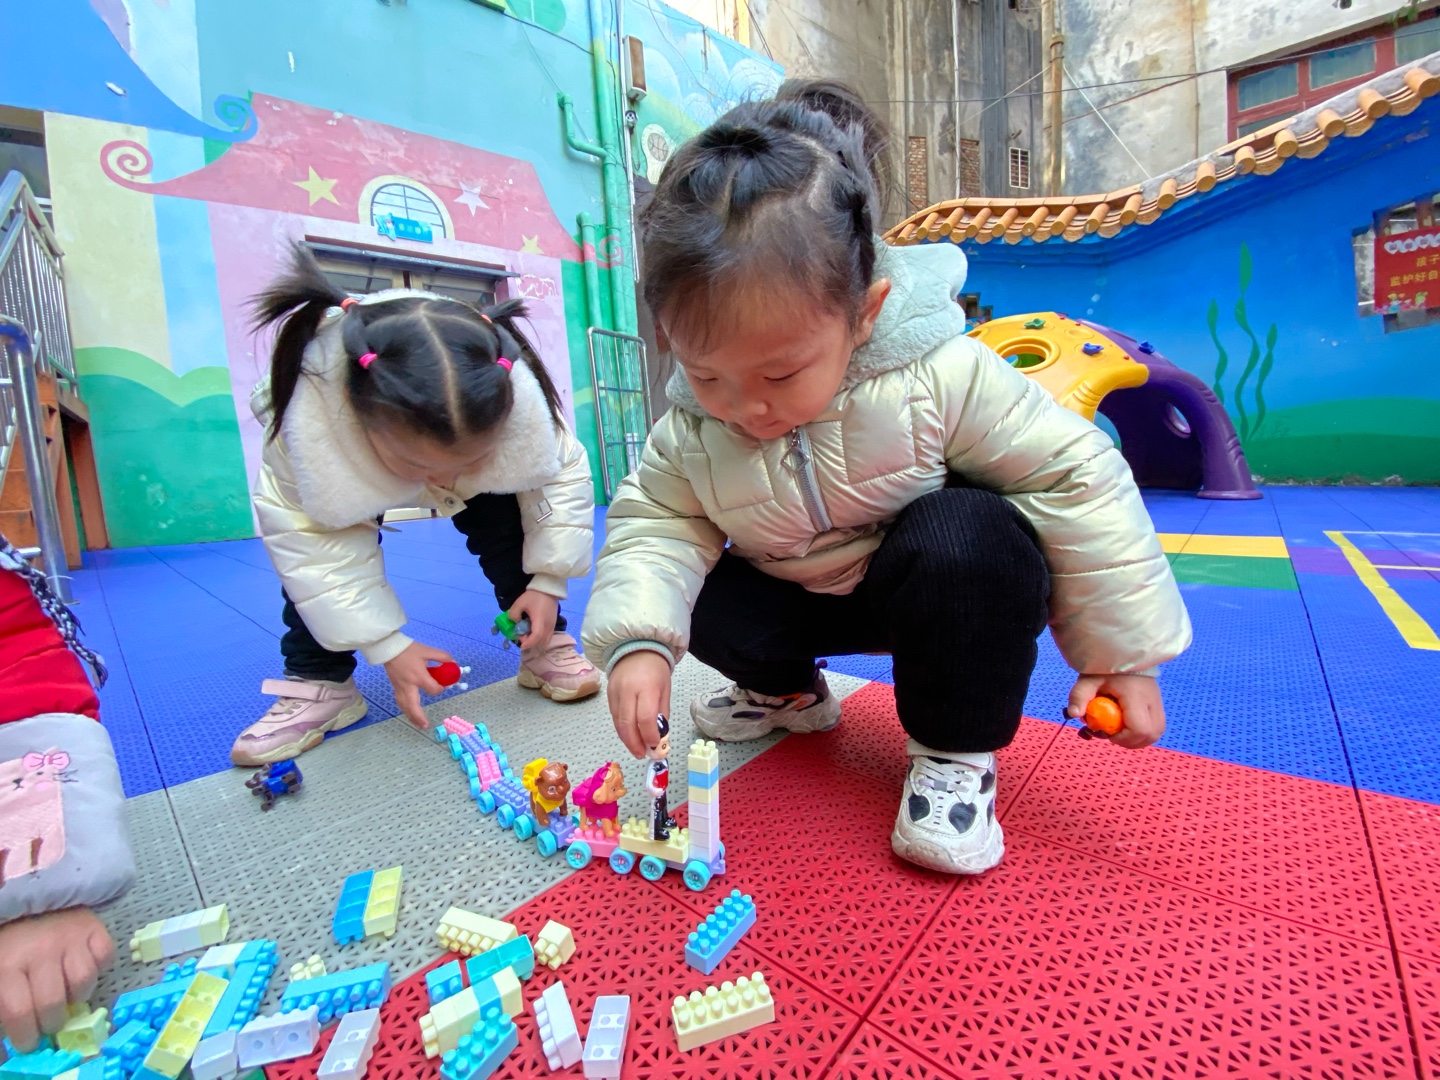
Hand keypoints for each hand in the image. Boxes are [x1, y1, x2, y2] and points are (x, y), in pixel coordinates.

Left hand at [0, 907, 114, 1052]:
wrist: (29, 893)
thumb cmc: (10, 940)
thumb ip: (3, 1003)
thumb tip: (11, 1041)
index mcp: (7, 965)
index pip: (19, 1012)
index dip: (25, 1036)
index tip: (29, 1043)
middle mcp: (40, 952)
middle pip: (53, 1003)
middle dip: (52, 1022)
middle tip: (50, 1022)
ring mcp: (70, 938)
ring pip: (84, 982)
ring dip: (77, 995)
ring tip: (68, 993)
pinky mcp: (94, 927)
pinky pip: (105, 957)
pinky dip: (99, 966)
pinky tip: (84, 966)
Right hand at [383, 641, 455, 729]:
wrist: (389, 648)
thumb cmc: (409, 650)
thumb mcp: (428, 651)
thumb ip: (443, 657)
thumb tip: (453, 664)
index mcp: (418, 676)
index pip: (433, 689)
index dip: (440, 689)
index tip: (442, 686)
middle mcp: (408, 685)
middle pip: (413, 705)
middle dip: (419, 717)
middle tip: (426, 725)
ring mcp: (400, 688)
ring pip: (405, 706)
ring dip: (411, 717)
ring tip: (419, 725)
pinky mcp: (395, 688)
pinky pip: (400, 702)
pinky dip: (405, 710)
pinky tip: (409, 714)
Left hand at [508, 590, 558, 649]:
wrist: (548, 589)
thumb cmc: (534, 596)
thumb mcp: (519, 603)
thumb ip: (513, 614)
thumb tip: (515, 623)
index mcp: (540, 620)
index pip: (536, 637)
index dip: (528, 643)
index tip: (521, 645)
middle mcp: (548, 625)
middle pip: (542, 642)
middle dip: (531, 643)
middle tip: (522, 636)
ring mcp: (552, 625)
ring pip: (546, 640)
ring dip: (536, 641)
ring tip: (528, 634)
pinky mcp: (554, 623)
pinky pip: (548, 636)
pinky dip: (541, 638)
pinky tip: (534, 631)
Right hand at [607, 651, 671, 757]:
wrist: (636, 649)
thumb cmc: (655, 671)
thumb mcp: (665, 691)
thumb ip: (661, 715)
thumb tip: (659, 739)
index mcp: (647, 687)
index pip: (645, 718)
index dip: (649, 736)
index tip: (655, 746)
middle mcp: (627, 690)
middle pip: (627, 724)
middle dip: (634, 744)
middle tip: (642, 755)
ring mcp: (615, 693)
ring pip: (618, 723)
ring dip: (627, 740)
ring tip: (637, 749)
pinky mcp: (608, 695)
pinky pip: (614, 717)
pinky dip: (622, 729)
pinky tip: (630, 736)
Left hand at [1066, 673, 1165, 748]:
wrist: (1120, 650)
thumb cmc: (1103, 666)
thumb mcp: (1087, 679)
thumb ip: (1079, 696)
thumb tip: (1073, 714)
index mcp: (1135, 695)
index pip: (1140, 728)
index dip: (1124, 738)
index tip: (1107, 733)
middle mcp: (1151, 699)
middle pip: (1151, 734)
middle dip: (1130, 741)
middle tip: (1112, 734)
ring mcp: (1157, 701)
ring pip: (1157, 731)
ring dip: (1138, 738)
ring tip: (1119, 731)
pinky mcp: (1157, 701)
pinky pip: (1156, 725)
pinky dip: (1143, 731)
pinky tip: (1127, 725)